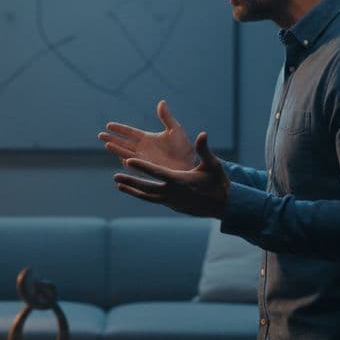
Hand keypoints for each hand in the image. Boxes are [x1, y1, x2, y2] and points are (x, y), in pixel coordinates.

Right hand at [98, 99, 194, 169]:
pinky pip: (135, 165)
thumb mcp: (175, 130)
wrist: (190, 163)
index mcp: (147, 138)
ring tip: (107, 145)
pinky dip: (128, 162)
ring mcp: (144, 159)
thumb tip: (162, 102)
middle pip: (123, 143)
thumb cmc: (184, 147)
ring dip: (117, 149)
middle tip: (100, 135)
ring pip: (126, 153)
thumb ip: (166, 117)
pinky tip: (121, 159)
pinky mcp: (147, 168)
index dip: (119, 129)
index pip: (129, 132)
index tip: (108, 125)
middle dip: (112, 139)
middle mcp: (142, 149)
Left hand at [113, 132, 228, 217]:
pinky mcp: (172, 205)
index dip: (142, 167)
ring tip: (119, 185)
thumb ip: (205, 150)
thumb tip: (203, 134)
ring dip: (132, 190)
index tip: (128, 160)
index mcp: (181, 181)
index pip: (157, 172)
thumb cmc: (218, 183)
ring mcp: (172, 202)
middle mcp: (173, 193)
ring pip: (148, 196)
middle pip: (147, 187)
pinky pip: (153, 199)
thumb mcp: (213, 165)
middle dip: (131, 181)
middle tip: (115, 176)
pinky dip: (142, 195)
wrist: (224, 206)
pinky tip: (134, 191)